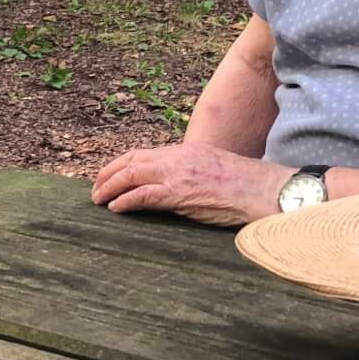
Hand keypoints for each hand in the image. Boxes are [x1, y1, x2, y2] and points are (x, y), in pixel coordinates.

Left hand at [91, 143, 290, 225]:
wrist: (262, 190)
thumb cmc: (244, 185)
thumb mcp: (212, 169)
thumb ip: (189, 173)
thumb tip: (173, 187)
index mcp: (185, 150)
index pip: (144, 153)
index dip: (122, 163)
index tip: (110, 175)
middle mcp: (177, 158)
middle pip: (131, 160)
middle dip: (108, 173)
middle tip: (95, 189)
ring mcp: (177, 175)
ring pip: (131, 175)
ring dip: (110, 187)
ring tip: (98, 200)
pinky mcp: (179, 194)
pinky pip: (143, 195)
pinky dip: (125, 201)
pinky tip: (115, 209)